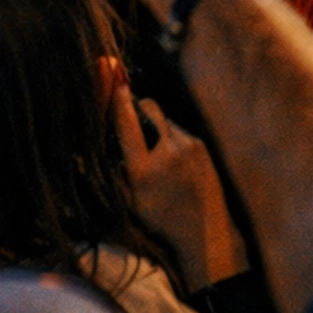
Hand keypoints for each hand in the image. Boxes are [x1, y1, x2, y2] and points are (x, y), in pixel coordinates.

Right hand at [114, 84, 248, 293]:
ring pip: (164, 122)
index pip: (128, 124)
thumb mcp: (131, 203)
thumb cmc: (161, 221)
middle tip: (137, 127)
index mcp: (144, 170)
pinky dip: (173, 141)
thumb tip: (109, 141)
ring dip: (158, 132)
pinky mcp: (200, 145)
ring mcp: (187, 145)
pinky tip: (177, 166)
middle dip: (140, 111)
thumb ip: (119, 172)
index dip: (119, 100)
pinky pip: (179, 132)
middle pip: (149, 109)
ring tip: (162, 162)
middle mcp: (167, 152)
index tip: (115, 80)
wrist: (203, 232)